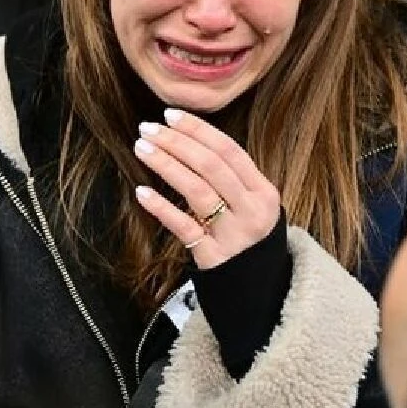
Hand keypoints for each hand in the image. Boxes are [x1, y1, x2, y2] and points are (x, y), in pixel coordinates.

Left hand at [133, 109, 281, 269]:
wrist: (261, 291)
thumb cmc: (250, 239)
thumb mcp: (255, 206)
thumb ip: (233, 179)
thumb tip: (189, 140)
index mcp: (264, 193)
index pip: (229, 151)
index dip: (199, 130)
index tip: (170, 116)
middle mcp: (252, 211)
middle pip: (211, 167)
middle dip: (177, 142)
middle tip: (148, 128)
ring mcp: (233, 235)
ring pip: (197, 192)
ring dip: (166, 165)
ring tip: (142, 148)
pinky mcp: (213, 257)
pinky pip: (184, 228)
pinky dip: (162, 208)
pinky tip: (142, 192)